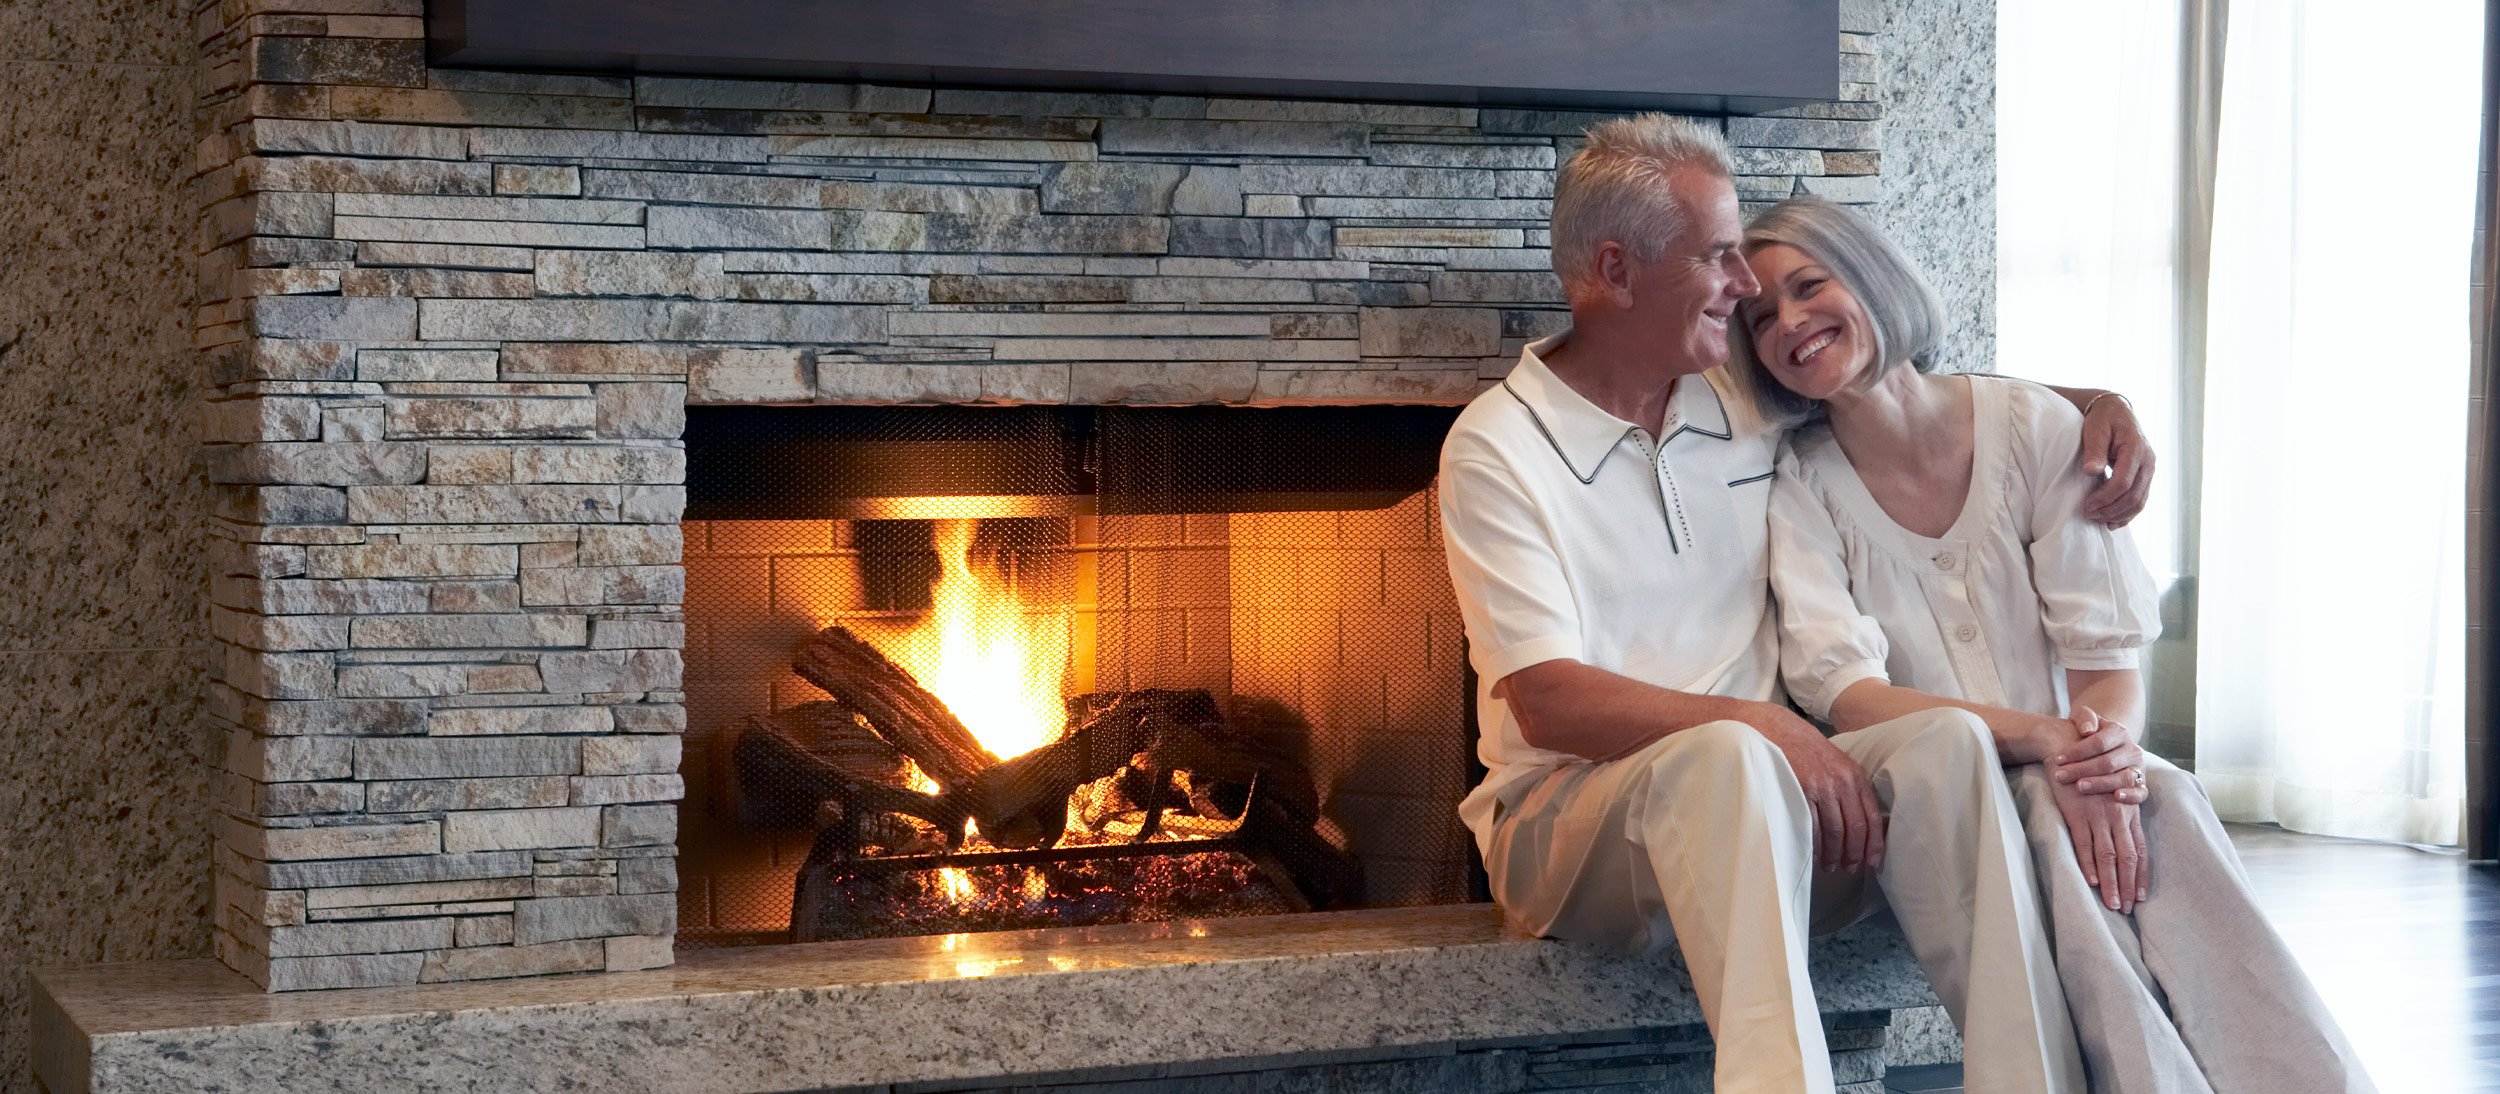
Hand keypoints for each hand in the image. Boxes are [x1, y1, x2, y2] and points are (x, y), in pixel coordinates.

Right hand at [1752, 706, 1884, 872]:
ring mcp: (1821, 787)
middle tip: (1850, 868)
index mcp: (1854, 775)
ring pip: (1834, 831)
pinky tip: (1814, 854)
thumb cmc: (1803, 747)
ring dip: (1834, 853)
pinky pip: (1812, 826)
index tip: (1872, 861)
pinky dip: (1815, 845)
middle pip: (1854, 828)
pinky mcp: (1801, 791)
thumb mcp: (1834, 761)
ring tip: (1831, 866)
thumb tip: (1856, 819)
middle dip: (1854, 853)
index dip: (1873, 843)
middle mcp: (1841, 782)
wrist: (1774, 728)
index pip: (1871, 816)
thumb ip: (1847, 785)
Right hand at [2048, 772, 2148, 911]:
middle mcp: (2118, 815)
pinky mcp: (2078, 813)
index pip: (2139, 849)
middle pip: (2128, 857)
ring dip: (2111, 881)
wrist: (2068, 746)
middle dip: (2129, 885)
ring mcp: (2098, 814)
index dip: (2141, 874)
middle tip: (2126, 908)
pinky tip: (2092, 881)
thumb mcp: (2111, 788)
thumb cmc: (2089, 767)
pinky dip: (2088, 863)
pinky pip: (2084, 842)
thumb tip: (2121, 838)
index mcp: (2128, 812)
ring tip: (2112, 903)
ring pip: (2108, 855)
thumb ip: (2119, 812)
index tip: (2141, 896)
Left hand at [2051, 706, 2147, 801]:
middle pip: (2108, 762)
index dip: (2078, 752)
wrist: (2102, 746)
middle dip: (2081, 770)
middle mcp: (2132, 750)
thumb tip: (2087, 730)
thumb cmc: (2086, 733)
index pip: (2099, 743)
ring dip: (2100, 784)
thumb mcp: (2083, 719)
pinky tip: (2116, 797)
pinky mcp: (2141, 784)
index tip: (2057, 759)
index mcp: (2119, 732)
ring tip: (2079, 787)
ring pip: (2124, 778)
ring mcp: (2138, 768)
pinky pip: (2141, 792)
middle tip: (2060, 776)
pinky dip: (2131, 796)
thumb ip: (2085, 717)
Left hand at [2079, 392, 2154, 527]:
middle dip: (2111, 509)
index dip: (2106, 498)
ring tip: (2098, 519)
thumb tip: (2092, 471)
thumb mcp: (2095, 429)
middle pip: (2133, 495)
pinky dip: (2127, 514)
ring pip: (2139, 501)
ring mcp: (2149, 470)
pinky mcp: (2145, 476)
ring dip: (2119, 514)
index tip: (2087, 505)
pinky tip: (2112, 522)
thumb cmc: (2103, 419)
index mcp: (2136, 449)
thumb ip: (2094, 449)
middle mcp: (2148, 461)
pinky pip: (2140, 500)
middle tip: (2089, 514)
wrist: (2117, 412)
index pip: (2124, 482)